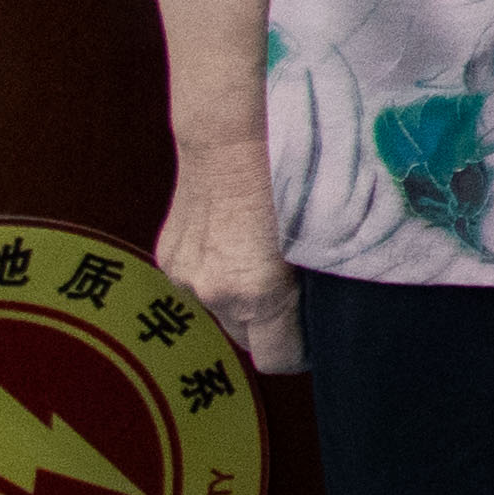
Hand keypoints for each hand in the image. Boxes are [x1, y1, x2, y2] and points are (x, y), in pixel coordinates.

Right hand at [157, 140, 302, 377]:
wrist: (229, 135)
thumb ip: (317, 282)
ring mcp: (184, 276)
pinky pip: (199, 283)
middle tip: (294, 294)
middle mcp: (213, 292)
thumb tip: (326, 309)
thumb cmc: (289, 175)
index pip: (277, 359)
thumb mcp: (322, 235)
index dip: (301, 353)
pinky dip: (218, 273)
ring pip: (221, 310)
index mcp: (255, 292)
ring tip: (264, 259)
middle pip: (246, 339)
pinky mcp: (167, 257)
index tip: (317, 337)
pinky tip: (235, 240)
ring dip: (241, 298)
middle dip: (271, 326)